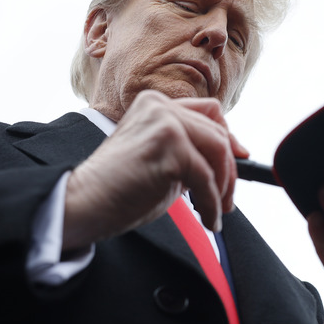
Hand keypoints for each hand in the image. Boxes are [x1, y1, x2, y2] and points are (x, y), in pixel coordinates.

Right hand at [62, 90, 248, 251]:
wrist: (83, 203)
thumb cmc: (118, 188)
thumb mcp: (160, 158)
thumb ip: (188, 150)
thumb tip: (231, 157)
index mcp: (156, 104)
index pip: (210, 112)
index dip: (230, 137)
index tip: (240, 159)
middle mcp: (160, 106)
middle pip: (219, 132)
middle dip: (229, 171)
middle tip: (227, 200)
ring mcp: (164, 123)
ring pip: (218, 152)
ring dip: (223, 187)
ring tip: (218, 211)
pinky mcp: (168, 146)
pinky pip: (206, 177)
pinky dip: (212, 203)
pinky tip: (208, 219)